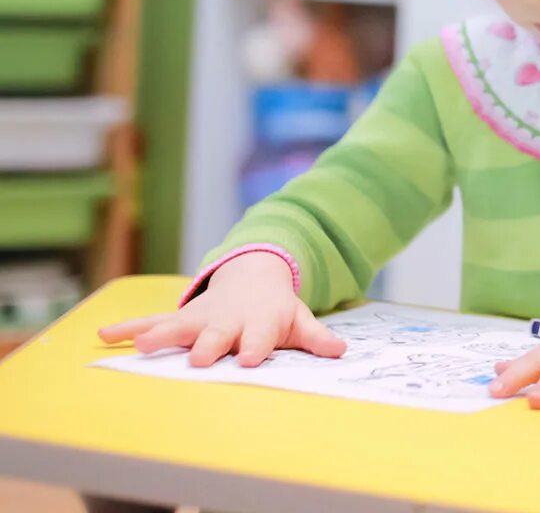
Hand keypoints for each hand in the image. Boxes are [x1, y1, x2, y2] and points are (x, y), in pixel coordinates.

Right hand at [97, 253, 344, 367]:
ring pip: (178, 326)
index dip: (255, 346)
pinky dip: (128, 327)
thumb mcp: (298, 320)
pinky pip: (150, 322)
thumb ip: (316, 338)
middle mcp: (226, 320)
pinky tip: (105, 333)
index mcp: (258, 322)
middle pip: (217, 334)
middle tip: (196, 359)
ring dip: (159, 335)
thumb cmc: (275, 310)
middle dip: (207, 345)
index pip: (258, 336)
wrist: (255, 275)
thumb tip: (341, 351)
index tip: (249, 359)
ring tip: (140, 346)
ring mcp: (201, 318)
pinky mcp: (179, 319)